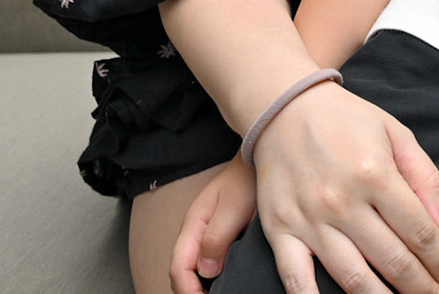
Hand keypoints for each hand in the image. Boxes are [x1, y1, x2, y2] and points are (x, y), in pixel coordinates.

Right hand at [171, 158, 256, 292]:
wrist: (260, 158)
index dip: (188, 290)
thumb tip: (206, 270)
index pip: (178, 267)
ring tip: (219, 293)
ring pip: (193, 268)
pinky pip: (208, 260)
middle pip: (182, 272)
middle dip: (191, 291)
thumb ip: (217, 237)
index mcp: (193, 225)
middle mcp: (195, 232)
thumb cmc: (247, 179)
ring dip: (200, 285)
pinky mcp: (219, 234)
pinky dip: (211, 276)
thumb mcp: (234, 207)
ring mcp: (205, 233)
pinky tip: (225, 280)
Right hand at [250, 80, 438, 293]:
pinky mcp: (280, 230)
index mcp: (376, 174)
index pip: (420, 233)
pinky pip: (296, 280)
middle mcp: (343, 201)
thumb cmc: (346, 120)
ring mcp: (309, 219)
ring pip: (353, 278)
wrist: (283, 107)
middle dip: (423, 288)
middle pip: (393, 261)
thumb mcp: (397, 134)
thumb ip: (426, 180)